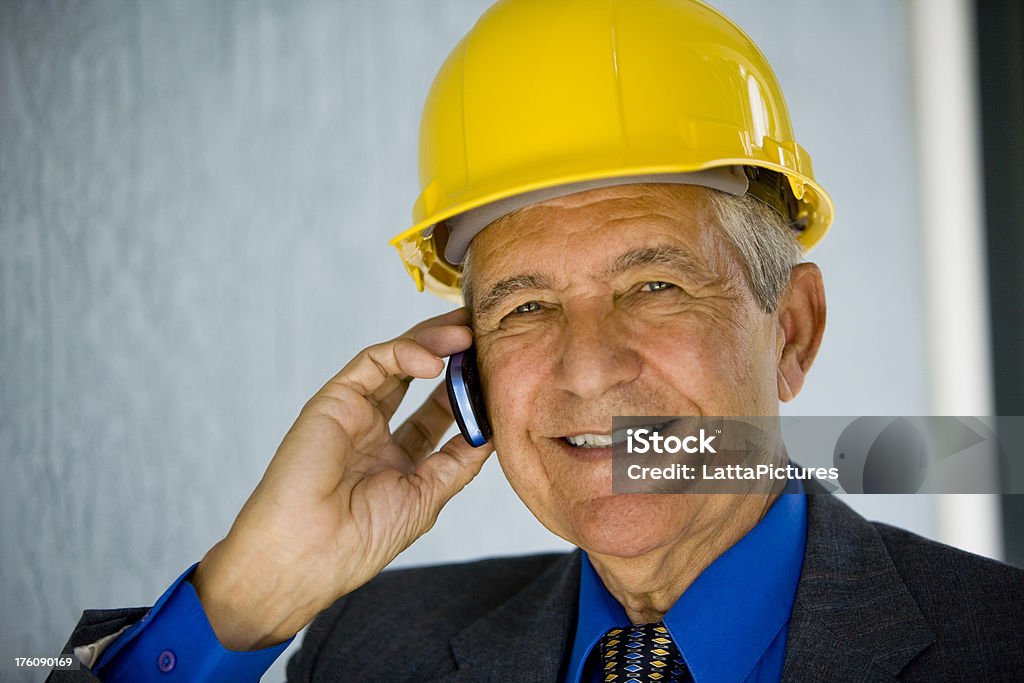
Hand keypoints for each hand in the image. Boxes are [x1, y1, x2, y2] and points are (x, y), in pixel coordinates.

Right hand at [191, 308, 492, 649]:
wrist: (312, 551)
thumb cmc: (361, 538)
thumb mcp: (427, 496)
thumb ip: (458, 461)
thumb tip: (492, 432)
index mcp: (394, 459)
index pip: (436, 412)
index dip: (465, 390)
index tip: (494, 374)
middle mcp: (373, 432)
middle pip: (418, 377)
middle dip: (452, 351)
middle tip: (482, 331)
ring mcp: (355, 413)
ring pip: (397, 360)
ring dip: (434, 342)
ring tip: (466, 335)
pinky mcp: (336, 399)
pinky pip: (375, 361)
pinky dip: (406, 352)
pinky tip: (435, 362)